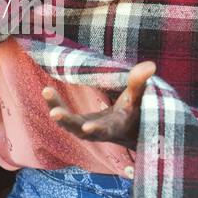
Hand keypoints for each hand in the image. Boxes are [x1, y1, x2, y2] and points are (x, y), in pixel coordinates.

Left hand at [41, 60, 155, 147]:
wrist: (132, 129)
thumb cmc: (138, 111)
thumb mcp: (141, 98)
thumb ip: (141, 83)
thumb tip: (150, 65)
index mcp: (116, 127)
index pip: (106, 131)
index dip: (97, 130)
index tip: (88, 128)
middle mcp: (99, 132)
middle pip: (80, 130)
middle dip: (68, 121)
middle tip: (54, 113)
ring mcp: (87, 130)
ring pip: (68, 124)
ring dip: (57, 109)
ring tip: (46, 92)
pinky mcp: (79, 124)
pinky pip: (64, 117)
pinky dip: (56, 105)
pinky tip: (47, 92)